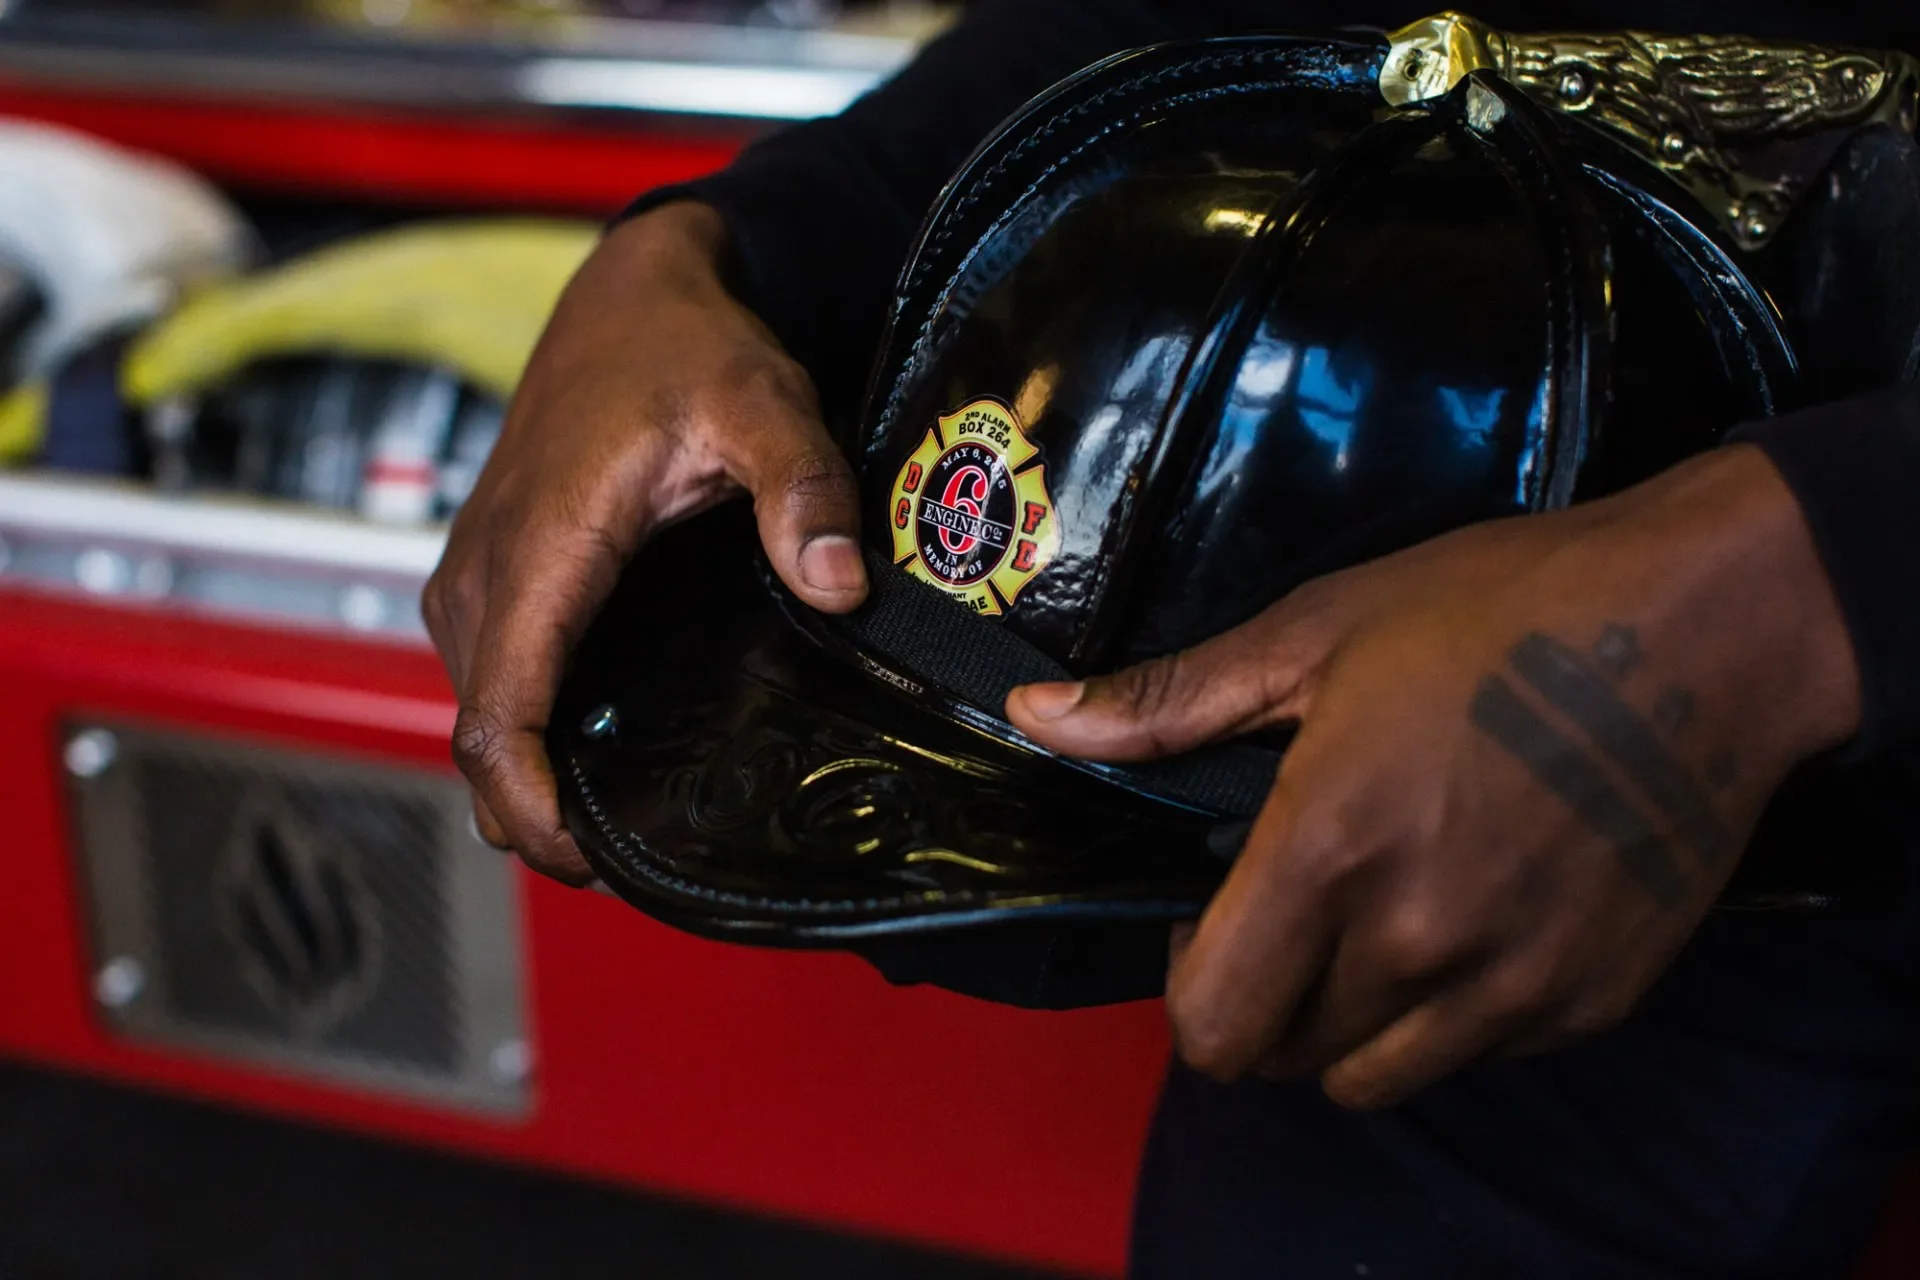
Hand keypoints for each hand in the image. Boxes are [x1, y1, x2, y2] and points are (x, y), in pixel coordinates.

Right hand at [424, 203, 866, 883]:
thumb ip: (802, 490)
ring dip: (532, 777)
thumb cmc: (688, 344)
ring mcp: (476, 576)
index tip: (594, 863)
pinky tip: (607, 752)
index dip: (530, 810)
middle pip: (480, 739)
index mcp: (537, 550)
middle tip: (645, 864)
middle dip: (538, 815)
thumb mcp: (763, 402)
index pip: (496, 720)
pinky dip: (531, 730)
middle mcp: (482, 575)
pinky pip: (494, 680)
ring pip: (482, 714)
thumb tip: (838, 586)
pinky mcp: (492, 575)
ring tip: (632, 820)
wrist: (632, 290)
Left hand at [1007, 446, 1859, 1106]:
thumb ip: (1170, 701)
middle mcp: (1415, 942)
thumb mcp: (1319, 632)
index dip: (1188, 986)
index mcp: (1329, 852)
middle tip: (1294, 906)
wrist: (1710, 627)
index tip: (1207, 919)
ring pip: (1376, 1075)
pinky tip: (1473, 915)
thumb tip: (1035, 718)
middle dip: (1263, 1000)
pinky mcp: (1590, 999)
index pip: (1210, 1025)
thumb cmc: (1500, 611)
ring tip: (1376, 921)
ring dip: (1350, 1023)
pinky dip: (1453, 1014)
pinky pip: (1478, 1052)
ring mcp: (1512, 984)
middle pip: (1283, 1058)